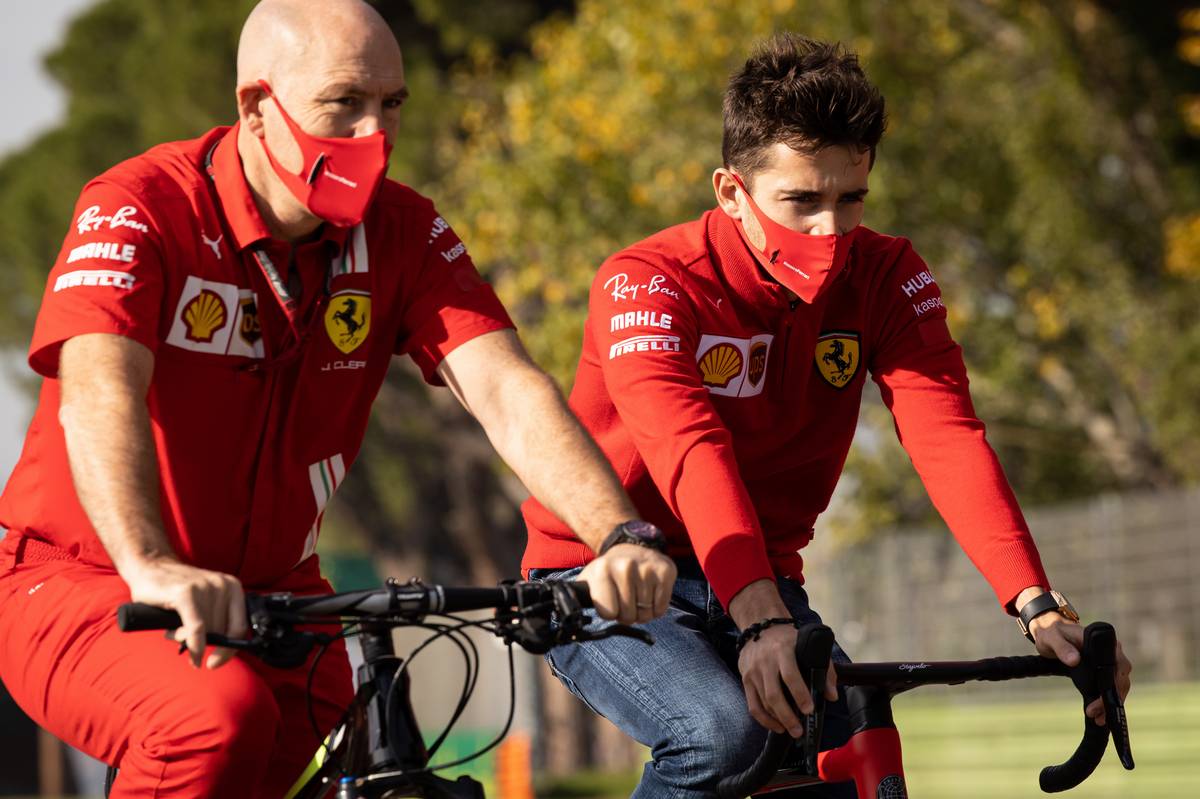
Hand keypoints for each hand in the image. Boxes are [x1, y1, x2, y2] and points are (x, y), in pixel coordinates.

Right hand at [121, 556, 247, 669]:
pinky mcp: (186, 593)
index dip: (230, 650)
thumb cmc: (177, 591)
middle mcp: (223, 585)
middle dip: (205, 644)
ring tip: (175, 630)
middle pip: (222, 632)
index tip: (216, 663)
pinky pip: (196, 629)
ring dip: (189, 641)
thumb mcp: (205, 603)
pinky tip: (192, 655)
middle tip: (185, 640)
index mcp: (233, 587)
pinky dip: (195, 645)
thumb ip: (217, 622)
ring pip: (207, 632)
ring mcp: (205, 588)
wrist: (150, 567)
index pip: (240, 627)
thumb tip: (221, 654)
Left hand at [579, 545, 675, 623]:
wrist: (632, 545)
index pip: (609, 614)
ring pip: (646, 614)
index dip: (611, 612)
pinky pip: (661, 608)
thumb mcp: (590, 579)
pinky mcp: (666, 571)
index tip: (611, 602)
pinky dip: (656, 608)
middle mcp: (625, 567)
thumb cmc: (610, 569)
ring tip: (638, 596)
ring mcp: (647, 568)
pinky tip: (651, 594)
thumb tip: (569, 615)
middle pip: (629, 616)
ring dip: (643, 612)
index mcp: (603, 570)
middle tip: (627, 600)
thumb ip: (578, 597)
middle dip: (628, 614)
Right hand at [737, 624, 838, 736]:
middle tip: (799, 730)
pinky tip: (776, 726)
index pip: (790, 676)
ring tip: (792, 730)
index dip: (800, 694)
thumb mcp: (807, 645)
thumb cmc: (788, 639)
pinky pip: (752, 705)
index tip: (809, 709)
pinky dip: (764, 720)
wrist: (760, 626)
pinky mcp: (745, 680)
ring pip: (763, 702)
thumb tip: (831, 696)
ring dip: (778, 720)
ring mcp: (753, 672)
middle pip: (773, 694)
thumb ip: (824, 669)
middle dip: (787, 716)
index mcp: (782, 651)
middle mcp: (765, 662)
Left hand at [1030, 613, 1131, 725]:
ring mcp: (1110, 661)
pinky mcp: (1104, 670)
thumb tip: (1075, 660)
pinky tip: (1100, 714)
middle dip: (1112, 698)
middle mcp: (1113, 651)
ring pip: (1119, 685)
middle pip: (1121, 678)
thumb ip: (1062, 647)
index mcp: (1104, 641)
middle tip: (1096, 714)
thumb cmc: (1052, 633)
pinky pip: (1111, 687)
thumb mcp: (1052, 638)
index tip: (1103, 698)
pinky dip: (1107, 700)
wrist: (1051, 633)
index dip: (1115, 682)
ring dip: (1111, 703)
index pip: (1118, 664)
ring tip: (1098, 719)